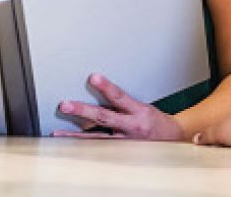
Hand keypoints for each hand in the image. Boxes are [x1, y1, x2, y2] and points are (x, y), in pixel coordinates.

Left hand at [53, 73, 182, 140]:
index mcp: (138, 111)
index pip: (120, 96)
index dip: (106, 87)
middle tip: (65, 105)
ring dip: (76, 136)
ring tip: (58, 133)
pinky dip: (84, 147)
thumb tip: (97, 90)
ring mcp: (124, 142)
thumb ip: (120, 102)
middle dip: (82, 110)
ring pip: (97, 138)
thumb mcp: (141, 106)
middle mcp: (130, 127)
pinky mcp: (120, 153)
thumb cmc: (154, 121)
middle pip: (103, 117)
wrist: (172, 141)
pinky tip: (70, 146)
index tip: (93, 77)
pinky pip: (99, 149)